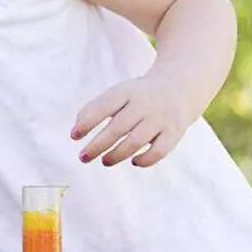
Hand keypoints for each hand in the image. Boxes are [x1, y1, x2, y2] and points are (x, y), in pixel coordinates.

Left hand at [71, 72, 187, 166]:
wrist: (178, 89)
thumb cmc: (136, 96)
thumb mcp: (117, 93)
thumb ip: (95, 108)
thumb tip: (76, 132)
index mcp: (127, 91)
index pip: (104, 106)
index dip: (87, 121)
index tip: (74, 136)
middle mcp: (144, 104)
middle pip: (118, 128)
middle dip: (97, 145)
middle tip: (83, 157)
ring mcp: (161, 118)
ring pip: (136, 141)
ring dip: (116, 155)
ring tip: (104, 161)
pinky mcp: (174, 133)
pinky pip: (159, 152)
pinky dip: (145, 160)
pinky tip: (133, 162)